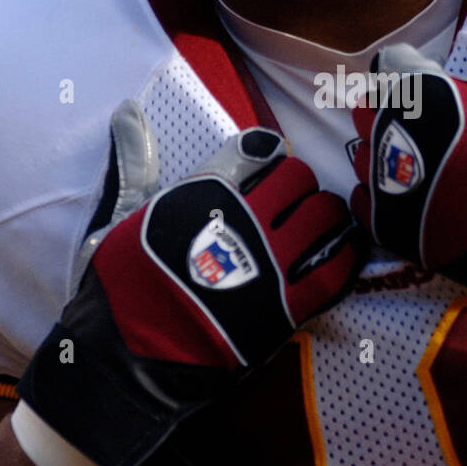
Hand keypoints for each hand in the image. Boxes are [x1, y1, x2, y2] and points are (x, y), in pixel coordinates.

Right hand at [17, 103, 364, 465]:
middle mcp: (242, 221)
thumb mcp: (122, 214)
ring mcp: (268, 264)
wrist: (126, 356)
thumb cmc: (120, 284)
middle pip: (297, 178)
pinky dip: (345, 256)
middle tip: (292, 200)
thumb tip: (129, 109)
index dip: (266, 153)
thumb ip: (136, 160)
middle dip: (298, 183)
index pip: (256, 149)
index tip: (266, 163)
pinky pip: (334, 270)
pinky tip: (342, 253)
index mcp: (203, 194)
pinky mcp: (285, 307)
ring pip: (323, 216)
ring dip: (325, 214)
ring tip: (318, 223)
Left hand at [350, 0, 466, 339]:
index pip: (389, 63)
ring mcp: (383, 180)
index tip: (437, 94)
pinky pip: (363, 202)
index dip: (414, 75)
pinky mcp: (384, 224)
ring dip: (387, 157)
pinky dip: (385, 201)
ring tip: (429, 171)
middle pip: (368, 108)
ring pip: (363, 154)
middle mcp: (391, 129)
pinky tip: (419, 203)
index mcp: (422, 90)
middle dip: (395, 115)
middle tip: (435, 134)